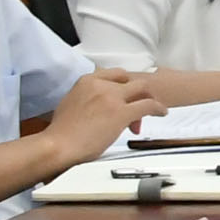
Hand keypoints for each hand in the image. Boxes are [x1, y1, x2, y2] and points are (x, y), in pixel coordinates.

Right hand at [39, 71, 162, 164]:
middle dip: (137, 93)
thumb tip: (99, 105)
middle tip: (138, 107)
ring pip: (142, 90)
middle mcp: (100, 85)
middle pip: (130, 81)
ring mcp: (112, 98)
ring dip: (148, 100)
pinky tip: (161, 113)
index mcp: (86, 81)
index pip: (115, 73)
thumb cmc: (62, 132)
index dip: (125, 84)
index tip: (129, 93)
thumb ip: (88, 97)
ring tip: (153, 111)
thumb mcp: (71, 103)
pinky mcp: (121, 113)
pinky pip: (148, 106)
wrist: (58, 145)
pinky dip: (158, 108)